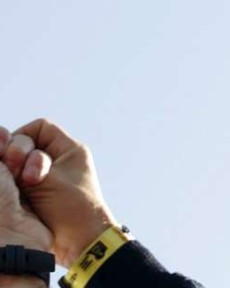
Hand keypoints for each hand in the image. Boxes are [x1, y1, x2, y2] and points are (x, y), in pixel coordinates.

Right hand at [0, 121, 117, 267]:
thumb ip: (25, 162)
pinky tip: (10, 191)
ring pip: (16, 165)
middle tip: (21, 175)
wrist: (80, 243)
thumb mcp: (49, 181)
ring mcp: (44, 178)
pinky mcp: (35, 195)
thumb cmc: (73, 210)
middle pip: (24, 145)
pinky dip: (10, 185)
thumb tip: (2, 145)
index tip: (17, 156)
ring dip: (11, 172)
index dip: (24, 137)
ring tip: (17, 185)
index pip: (40, 128)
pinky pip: (14, 182)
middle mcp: (57, 161)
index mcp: (69, 150)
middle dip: (16, 156)